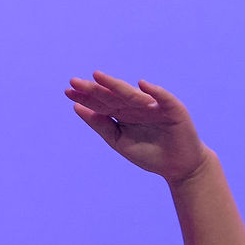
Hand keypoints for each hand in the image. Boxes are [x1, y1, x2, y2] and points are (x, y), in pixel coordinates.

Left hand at [65, 72, 209, 183]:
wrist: (177, 166)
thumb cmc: (149, 154)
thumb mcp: (119, 140)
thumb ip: (101, 124)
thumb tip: (77, 107)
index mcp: (124, 113)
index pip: (102, 103)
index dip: (86, 97)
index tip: (67, 91)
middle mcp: (137, 106)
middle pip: (113, 96)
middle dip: (94, 89)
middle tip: (74, 82)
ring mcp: (155, 107)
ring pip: (132, 95)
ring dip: (116, 86)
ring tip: (98, 77)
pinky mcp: (174, 111)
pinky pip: (164, 99)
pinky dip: (155, 92)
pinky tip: (141, 85)